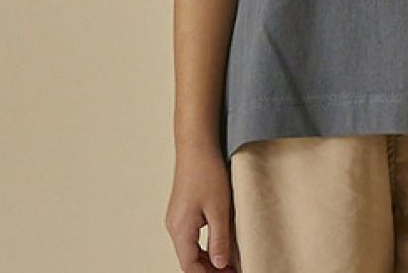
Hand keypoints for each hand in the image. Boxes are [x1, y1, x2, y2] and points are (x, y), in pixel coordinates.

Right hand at [165, 145, 241, 272]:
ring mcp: (178, 218)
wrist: (196, 146)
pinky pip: (192, 236)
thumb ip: (219, 239)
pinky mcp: (184, 210)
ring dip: (208, 258)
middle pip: (189, 260)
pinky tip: (221, 243)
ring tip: (230, 262)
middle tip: (233, 271)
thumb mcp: (218, 208)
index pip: (190, 266)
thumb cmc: (206, 172)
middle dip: (209, 269)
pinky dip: (205, 244)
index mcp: (180, 230)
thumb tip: (220, 265)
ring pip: (191, 249)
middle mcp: (175, 226)